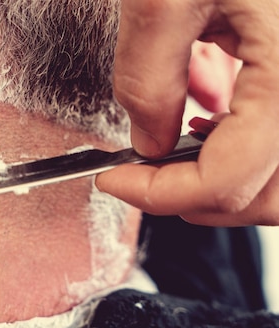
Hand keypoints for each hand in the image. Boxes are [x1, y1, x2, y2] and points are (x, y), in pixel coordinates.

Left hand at [96, 0, 278, 225]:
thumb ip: (150, 79)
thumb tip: (149, 142)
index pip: (232, 179)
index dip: (163, 194)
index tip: (115, 179)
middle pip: (274, 193)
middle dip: (201, 198)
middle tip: (145, 180)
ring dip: (226, 176)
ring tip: (175, 146)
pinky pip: (278, 130)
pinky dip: (242, 139)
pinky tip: (208, 110)